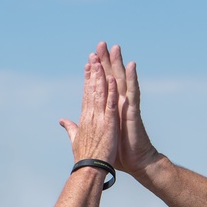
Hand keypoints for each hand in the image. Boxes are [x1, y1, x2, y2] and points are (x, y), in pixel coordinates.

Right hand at [59, 53, 118, 164]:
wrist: (90, 170)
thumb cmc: (85, 158)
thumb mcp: (76, 140)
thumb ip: (70, 128)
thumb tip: (62, 120)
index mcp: (84, 118)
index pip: (86, 94)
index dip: (87, 79)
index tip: (88, 65)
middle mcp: (90, 115)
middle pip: (91, 88)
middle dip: (93, 70)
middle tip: (95, 54)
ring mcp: (99, 118)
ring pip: (100, 92)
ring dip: (101, 75)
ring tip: (102, 59)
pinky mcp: (108, 124)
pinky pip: (111, 104)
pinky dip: (112, 91)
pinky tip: (112, 79)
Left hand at [93, 41, 159, 175]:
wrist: (136, 162)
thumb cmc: (119, 152)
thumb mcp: (96, 136)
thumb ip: (82, 125)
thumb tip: (69, 120)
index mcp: (109, 109)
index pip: (100, 86)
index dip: (95, 72)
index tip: (88, 58)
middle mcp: (119, 104)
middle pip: (111, 77)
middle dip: (105, 61)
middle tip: (100, 44)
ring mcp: (127, 106)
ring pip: (122, 80)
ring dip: (119, 63)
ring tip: (116, 47)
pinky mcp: (134, 111)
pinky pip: (134, 92)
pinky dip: (132, 79)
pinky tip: (131, 66)